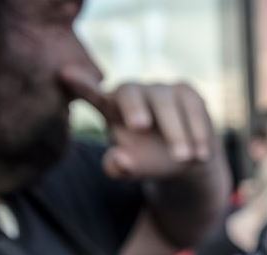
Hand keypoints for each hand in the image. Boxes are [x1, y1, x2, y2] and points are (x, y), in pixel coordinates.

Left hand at [59, 70, 216, 179]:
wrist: (189, 157)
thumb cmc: (150, 159)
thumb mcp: (132, 169)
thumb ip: (119, 167)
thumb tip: (120, 159)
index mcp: (110, 108)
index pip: (92, 95)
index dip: (81, 84)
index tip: (65, 74)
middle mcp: (133, 93)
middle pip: (129, 93)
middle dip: (134, 107)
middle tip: (139, 127)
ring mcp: (160, 90)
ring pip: (165, 103)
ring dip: (176, 131)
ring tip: (184, 158)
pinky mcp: (186, 92)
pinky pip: (192, 107)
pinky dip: (197, 130)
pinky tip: (200, 154)